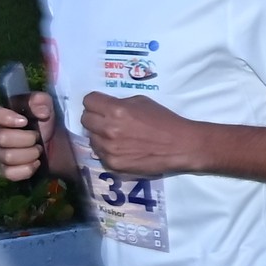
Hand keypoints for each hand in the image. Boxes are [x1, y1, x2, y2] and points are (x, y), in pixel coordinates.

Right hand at [0, 94, 54, 182]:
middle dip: (26, 138)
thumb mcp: (44, 106)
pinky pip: (10, 174)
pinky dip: (27, 169)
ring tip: (38, 149)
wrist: (53, 145)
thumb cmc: (42, 122)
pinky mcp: (2, 171)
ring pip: (7, 157)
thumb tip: (41, 112)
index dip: (5, 118)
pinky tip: (36, 163)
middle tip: (37, 137)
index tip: (24, 121)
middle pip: (0, 138)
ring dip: (30, 153)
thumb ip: (41, 101)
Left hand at [79, 90, 204, 177]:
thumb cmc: (164, 120)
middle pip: (85, 119)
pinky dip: (107, 150)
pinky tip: (121, 148)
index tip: (101, 105)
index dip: (95, 101)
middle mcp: (108, 130)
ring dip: (99, 135)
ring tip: (116, 136)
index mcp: (116, 110)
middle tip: (107, 120)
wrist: (180, 146)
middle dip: (95, 117)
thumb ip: (120, 103)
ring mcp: (109, 149)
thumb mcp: (142, 102)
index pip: (88, 101)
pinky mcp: (113, 164)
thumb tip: (105, 107)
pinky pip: (100, 154)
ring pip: (91, 138)